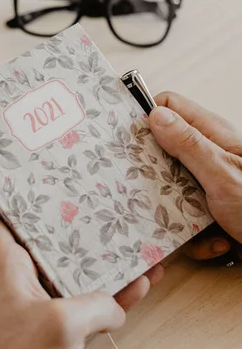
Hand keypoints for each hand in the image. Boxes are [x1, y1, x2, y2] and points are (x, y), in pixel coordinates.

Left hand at [0, 201, 163, 348]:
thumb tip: (115, 304)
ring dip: (101, 259)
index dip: (5, 192)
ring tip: (133, 244)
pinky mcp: (54, 327)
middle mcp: (19, 278)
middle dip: (73, 221)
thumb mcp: (61, 325)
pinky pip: (86, 300)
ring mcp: (38, 302)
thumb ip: (96, 304)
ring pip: (72, 267)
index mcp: (6, 265)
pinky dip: (109, 293)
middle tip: (97, 201)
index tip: (31, 176)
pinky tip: (138, 286)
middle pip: (43, 235)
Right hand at [149, 92, 241, 259]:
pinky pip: (183, 219)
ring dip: (176, 214)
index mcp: (210, 135)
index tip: (125, 136)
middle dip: (153, 174)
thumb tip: (154, 115)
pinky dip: (196, 236)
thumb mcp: (222, 173)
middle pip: (160, 151)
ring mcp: (205, 184)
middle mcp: (206, 156)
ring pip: (167, 190)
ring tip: (196, 226)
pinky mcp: (206, 210)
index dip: (146, 116)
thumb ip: (188, 144)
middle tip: (151, 189)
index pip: (168, 107)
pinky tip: (217, 242)